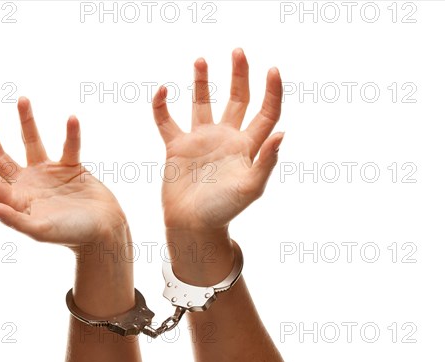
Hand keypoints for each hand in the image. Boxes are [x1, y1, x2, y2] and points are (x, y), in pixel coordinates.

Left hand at [0, 97, 128, 249]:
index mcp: (17, 201)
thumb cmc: (72, 235)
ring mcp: (48, 174)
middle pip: (1, 156)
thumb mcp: (41, 231)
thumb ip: (13, 219)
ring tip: (22, 99)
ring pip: (32, 142)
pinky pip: (69, 146)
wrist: (105, 232)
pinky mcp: (70, 167)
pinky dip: (72, 134)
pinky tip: (72, 119)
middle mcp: (28, 184)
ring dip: (26, 121)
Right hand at [152, 48, 283, 231]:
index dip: (272, 92)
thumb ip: (266, 161)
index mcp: (247, 146)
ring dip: (201, 82)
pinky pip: (166, 122)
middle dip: (240, 75)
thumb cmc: (224, 211)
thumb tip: (283, 132)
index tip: (273, 70)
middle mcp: (226, 138)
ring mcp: (200, 141)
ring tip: (201, 60)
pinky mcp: (177, 147)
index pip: (266, 112)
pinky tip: (162, 91)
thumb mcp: (251, 188)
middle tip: (238, 51)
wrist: (192, 225)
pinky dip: (161, 107)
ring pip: (202, 104)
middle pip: (237, 99)